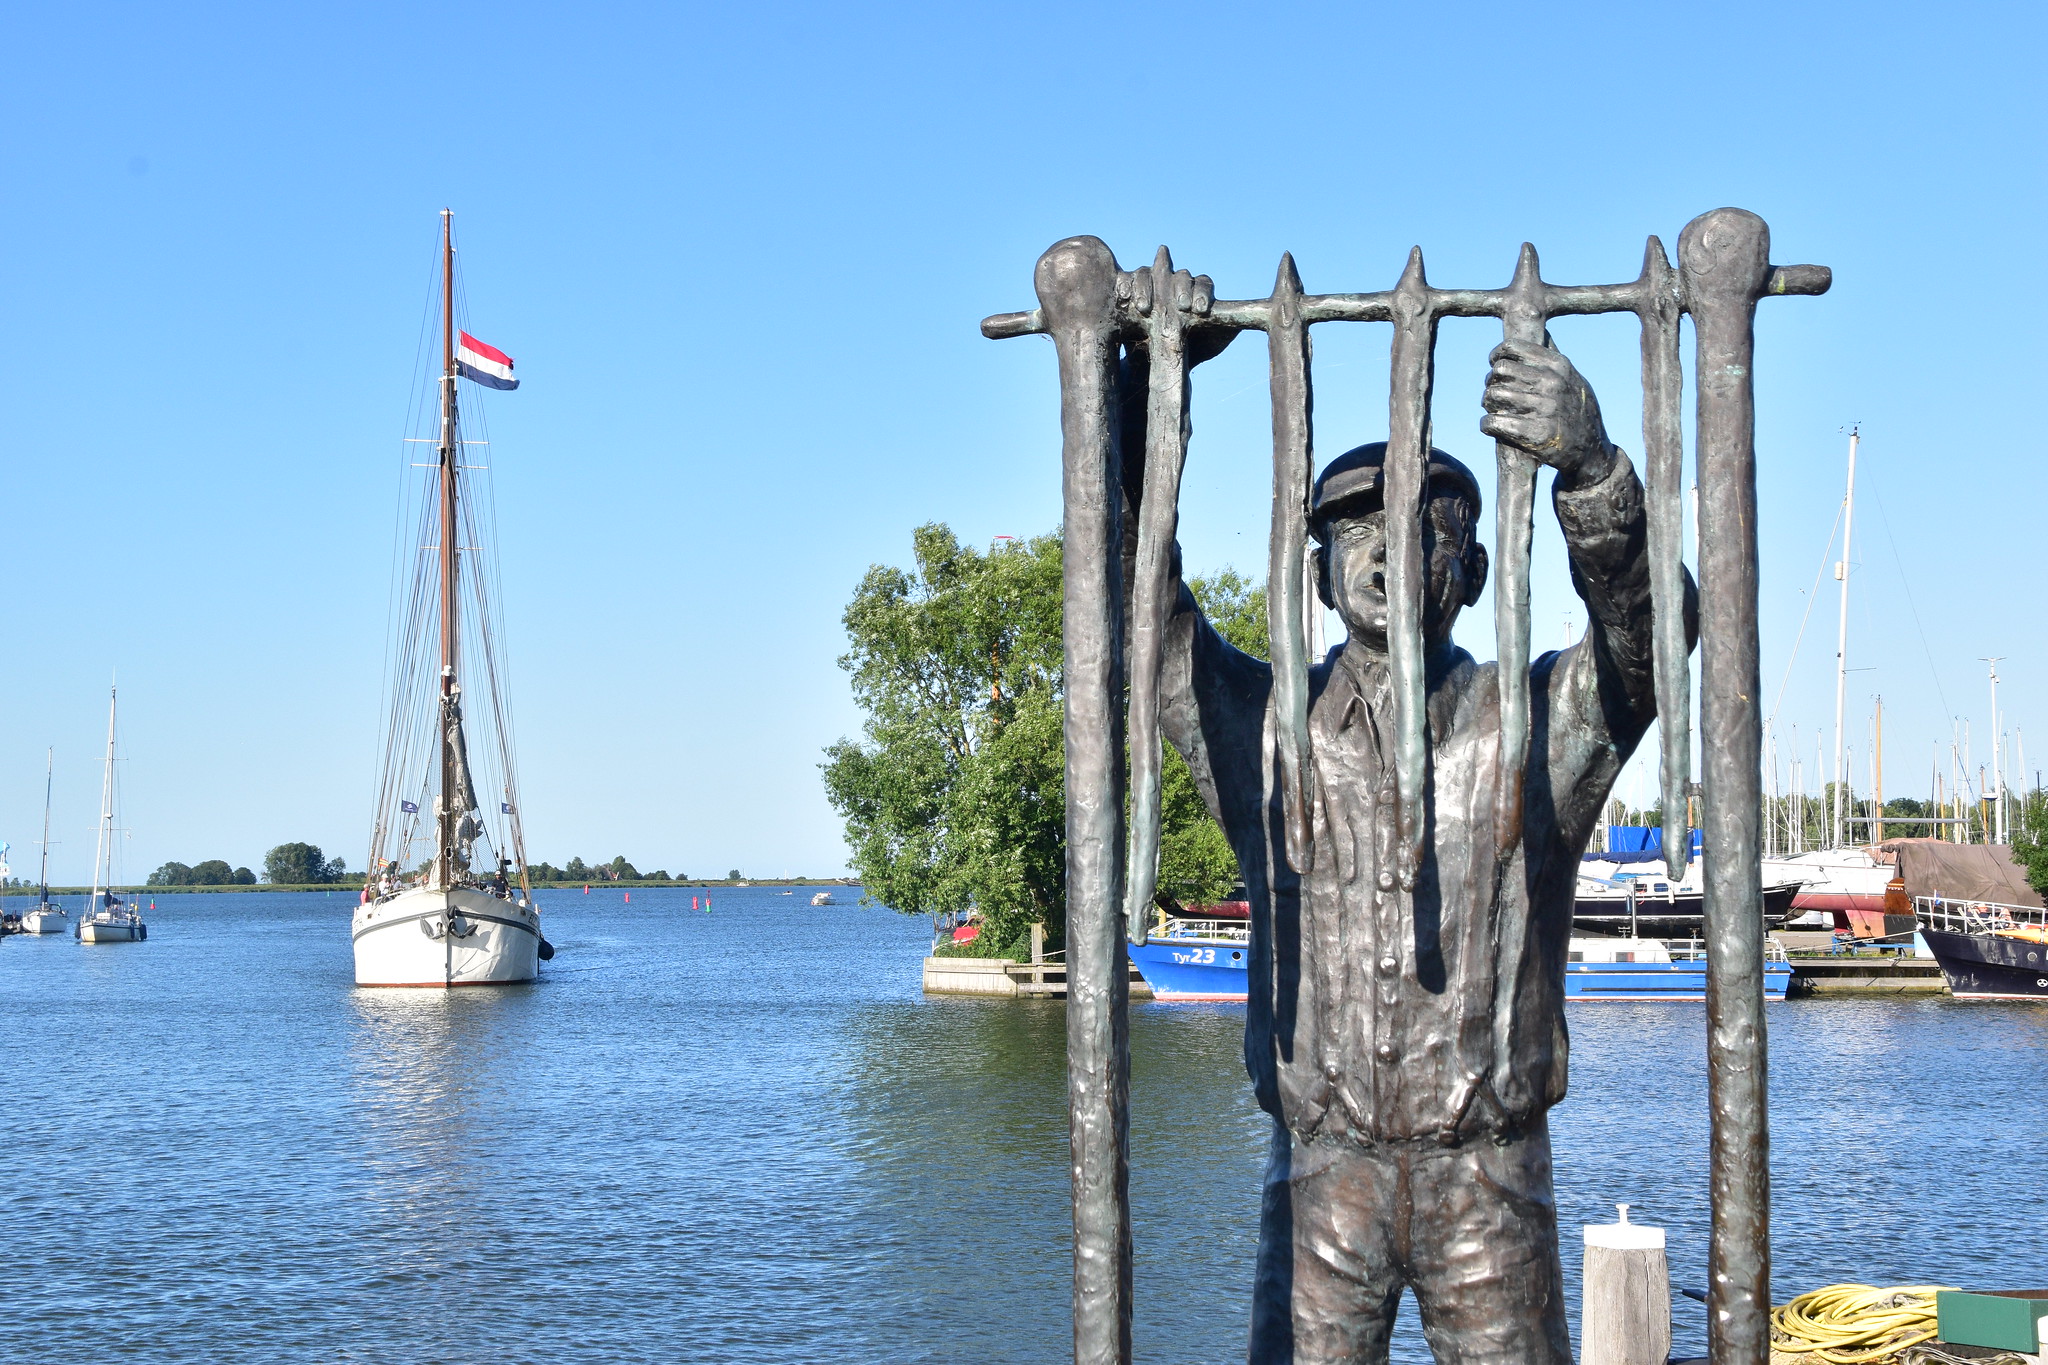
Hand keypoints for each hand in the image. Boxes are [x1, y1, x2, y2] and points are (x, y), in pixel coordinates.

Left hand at [1480, 339, 1615, 484]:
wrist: (1592, 450)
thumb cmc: (1577, 411)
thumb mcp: (1574, 378)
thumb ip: (1554, 359)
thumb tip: (1542, 330)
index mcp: (1558, 365)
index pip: (1512, 348)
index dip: (1496, 357)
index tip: (1495, 367)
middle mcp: (1551, 382)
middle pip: (1498, 372)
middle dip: (1491, 383)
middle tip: (1496, 394)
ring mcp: (1543, 408)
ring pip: (1492, 395)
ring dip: (1488, 405)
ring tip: (1496, 410)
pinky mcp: (1534, 434)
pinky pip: (1492, 422)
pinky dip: (1487, 425)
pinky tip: (1492, 427)